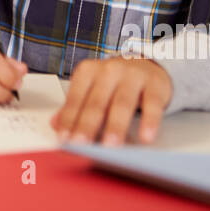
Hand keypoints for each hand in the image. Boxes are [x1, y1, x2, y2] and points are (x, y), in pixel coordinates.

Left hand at [51, 56, 171, 144]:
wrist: (147, 64)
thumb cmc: (114, 82)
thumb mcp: (91, 89)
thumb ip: (74, 107)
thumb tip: (55, 125)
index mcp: (88, 71)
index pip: (76, 98)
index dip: (69, 120)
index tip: (64, 139)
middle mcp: (109, 70)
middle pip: (96, 102)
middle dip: (88, 125)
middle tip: (82, 145)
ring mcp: (133, 75)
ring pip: (122, 104)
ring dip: (116, 126)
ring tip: (111, 146)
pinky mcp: (155, 84)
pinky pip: (152, 104)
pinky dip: (149, 122)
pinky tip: (146, 137)